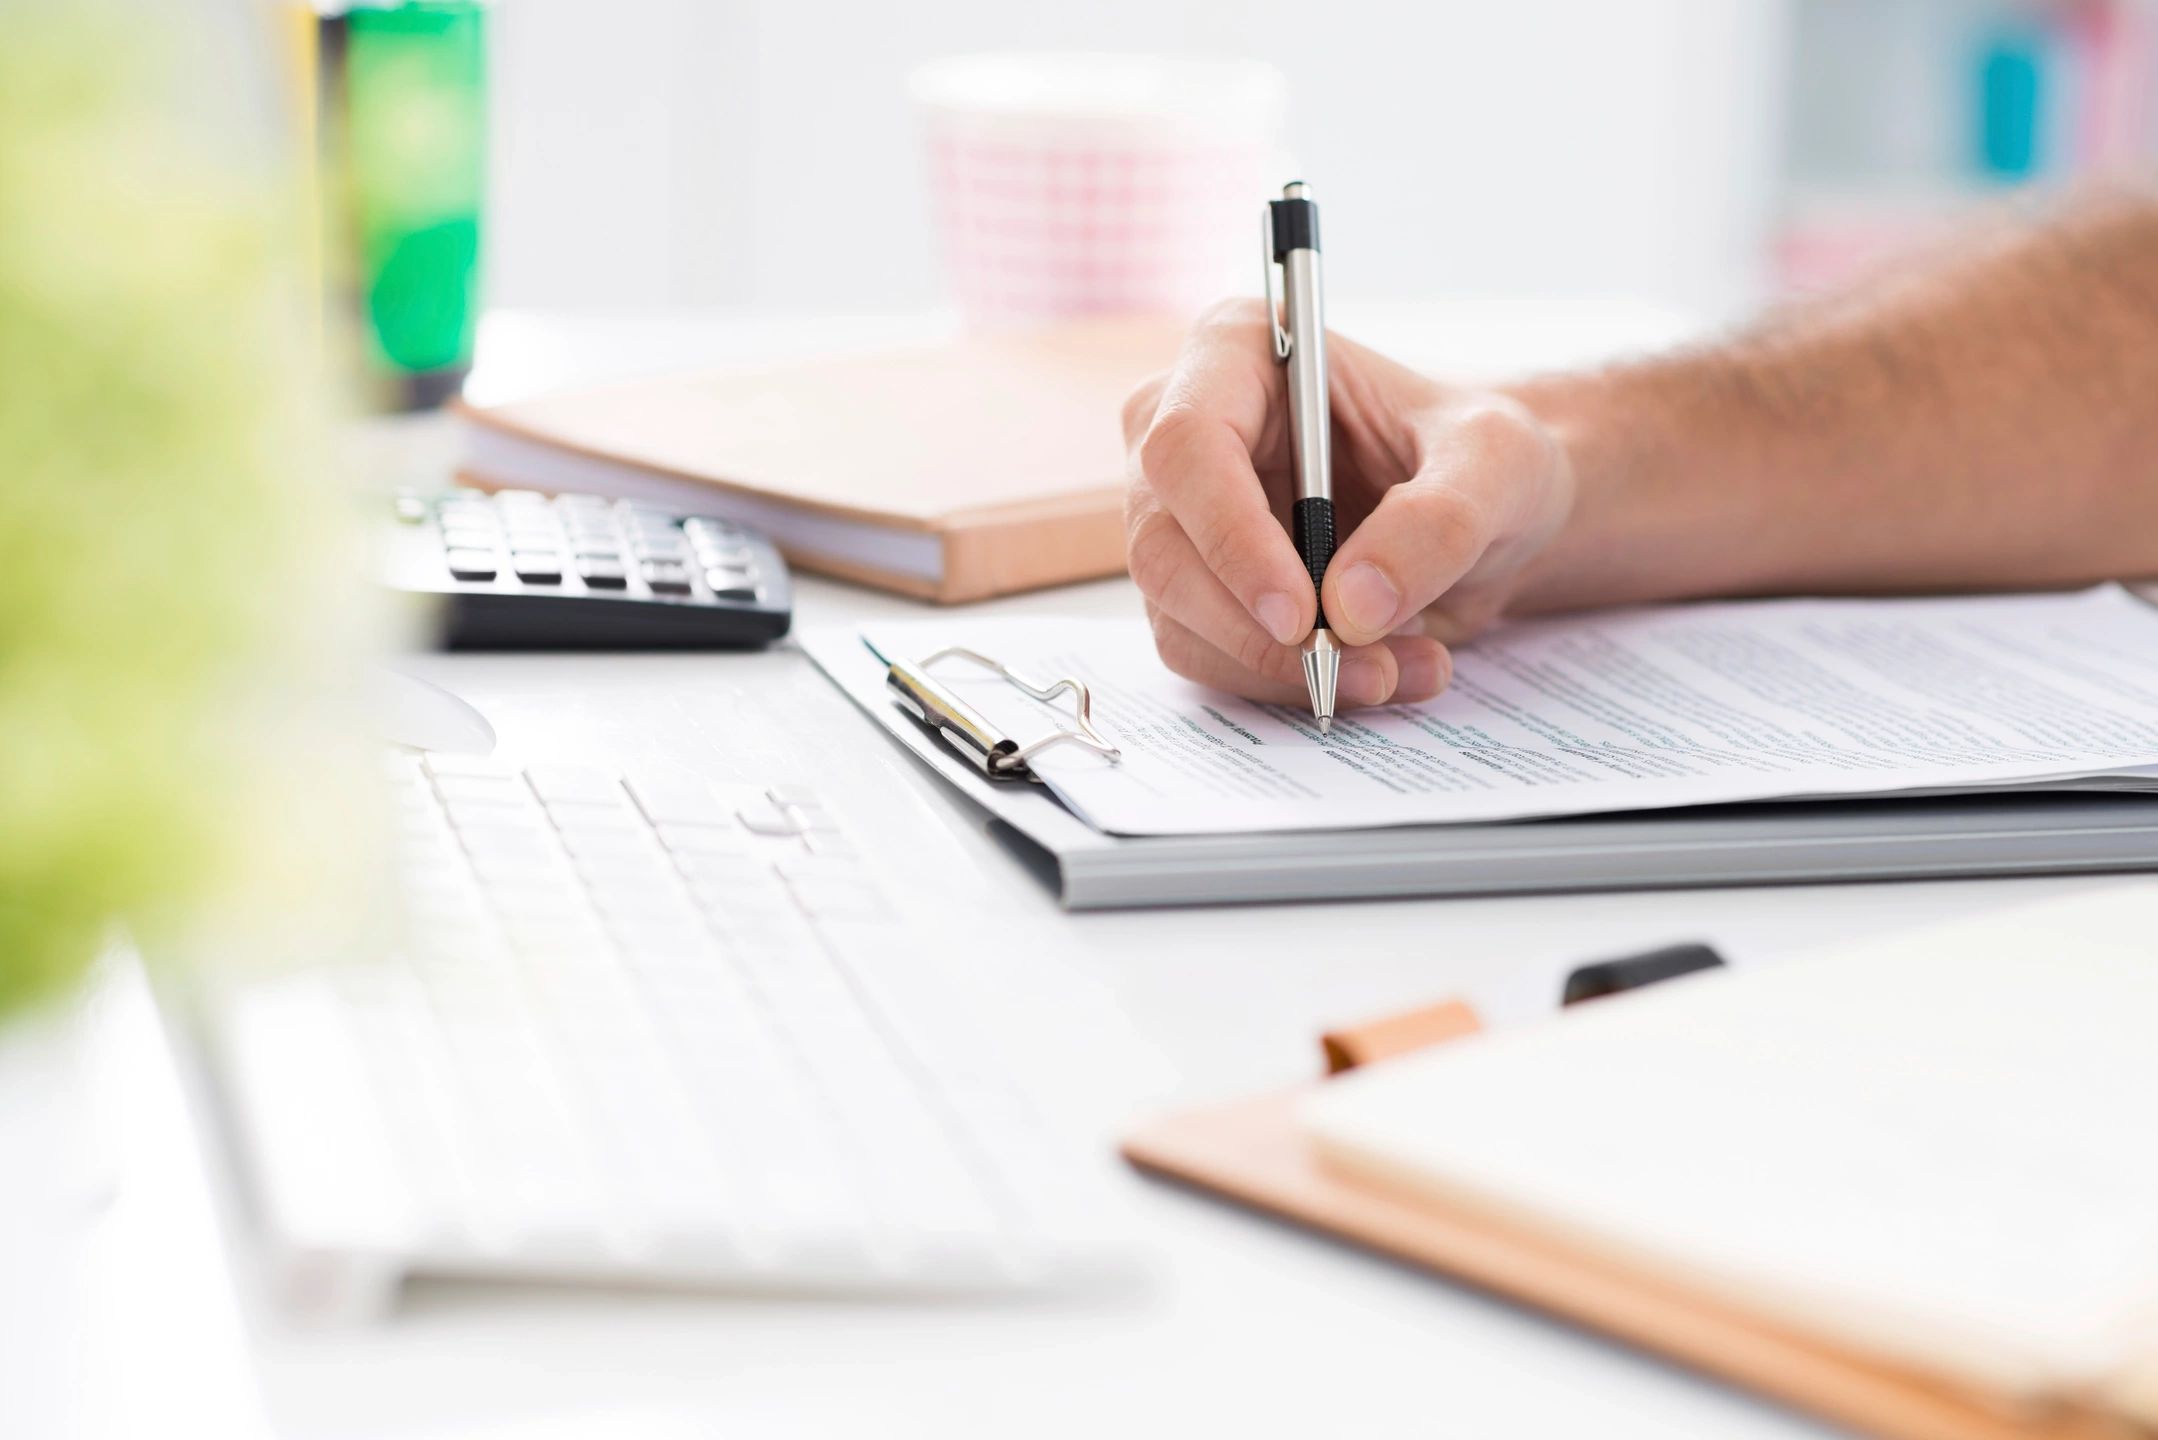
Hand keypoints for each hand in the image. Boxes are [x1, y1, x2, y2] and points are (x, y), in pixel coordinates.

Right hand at [1122, 300, 1575, 706]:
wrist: (1483, 515)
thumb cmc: (1477, 454)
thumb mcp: (1496, 464)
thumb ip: (1439, 521)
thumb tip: (1351, 606)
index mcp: (1237, 354)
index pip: (1187, 445)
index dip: (1230, 536)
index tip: (1302, 614)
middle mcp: (1183, 430)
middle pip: (1164, 546)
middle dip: (1261, 629)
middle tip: (1362, 665)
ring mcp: (1178, 515)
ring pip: (1179, 617)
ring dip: (1283, 667)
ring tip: (1397, 669)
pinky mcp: (1194, 588)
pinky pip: (1207, 656)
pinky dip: (1285, 682)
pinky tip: (1375, 670)